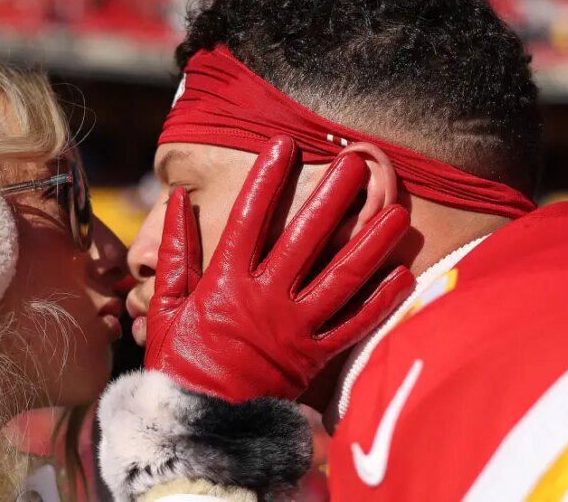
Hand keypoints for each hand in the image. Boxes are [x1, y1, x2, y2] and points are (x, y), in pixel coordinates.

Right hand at [144, 136, 414, 402]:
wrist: (201, 422)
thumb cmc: (180, 361)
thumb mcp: (164, 305)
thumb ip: (174, 252)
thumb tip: (177, 201)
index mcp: (225, 282)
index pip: (249, 219)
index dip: (266, 179)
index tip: (283, 145)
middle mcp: (265, 298)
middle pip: (306, 237)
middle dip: (332, 196)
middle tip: (355, 161)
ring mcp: (295, 327)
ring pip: (342, 276)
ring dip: (371, 240)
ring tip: (395, 208)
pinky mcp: (315, 354)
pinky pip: (355, 324)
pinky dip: (381, 300)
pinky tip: (404, 272)